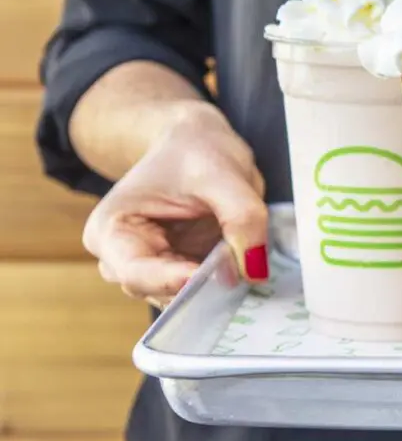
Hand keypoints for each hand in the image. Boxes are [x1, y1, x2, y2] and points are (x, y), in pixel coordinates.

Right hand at [83, 107, 269, 307]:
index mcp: (110, 231)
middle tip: (238, 271)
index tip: (208, 277)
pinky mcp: (182, 272)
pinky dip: (223, 283)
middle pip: (159, 292)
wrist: (198, 142)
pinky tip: (243, 265)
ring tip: (242, 260)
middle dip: (199, 286)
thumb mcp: (224, 174)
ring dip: (214, 286)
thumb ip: (242, 218)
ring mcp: (154, 270)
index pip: (135, 271)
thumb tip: (252, 269)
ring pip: (184, 298)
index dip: (172, 280)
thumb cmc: (196, 150)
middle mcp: (123, 259)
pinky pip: (202, 291)